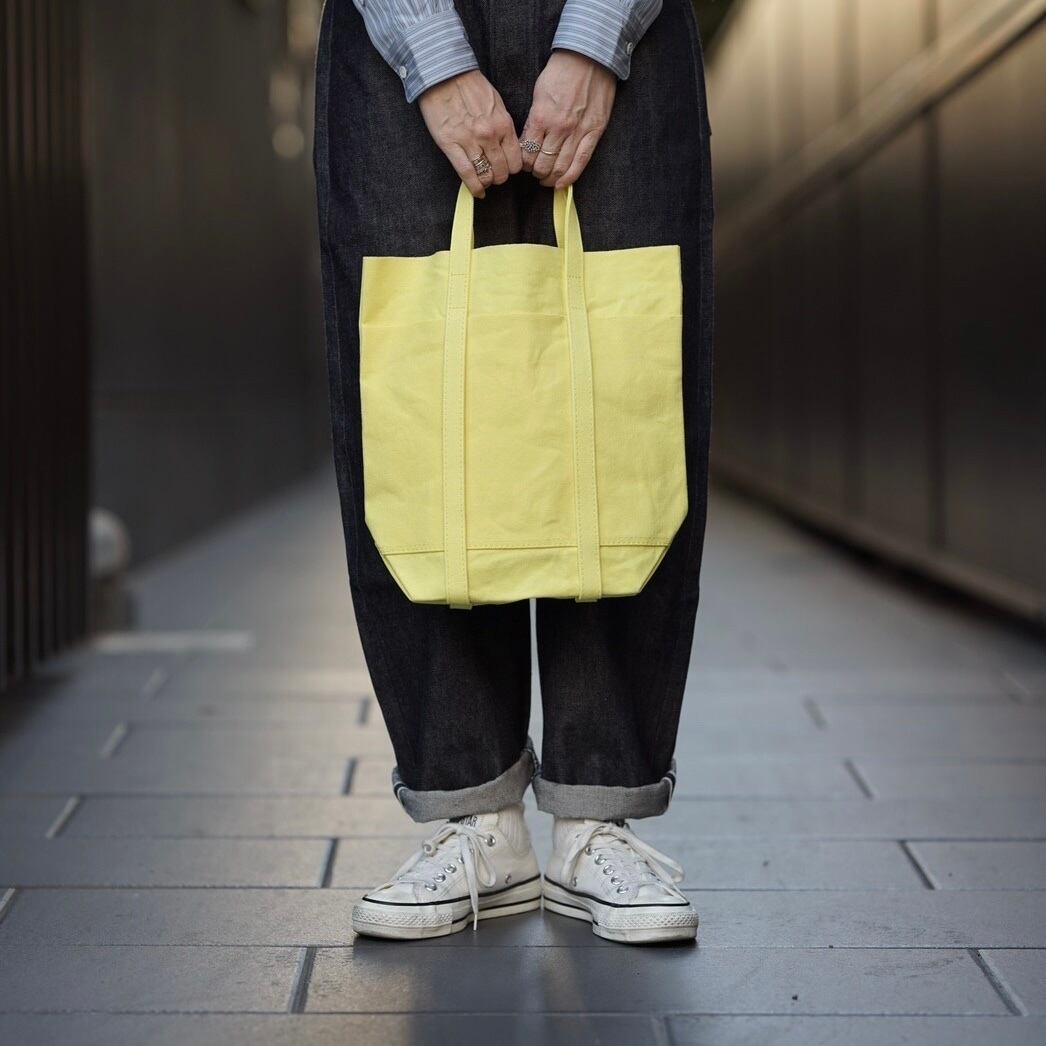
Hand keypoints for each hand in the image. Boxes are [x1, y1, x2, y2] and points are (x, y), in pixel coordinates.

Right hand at [417, 69, 522, 197]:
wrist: (444, 74)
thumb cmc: (470, 86)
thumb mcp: (496, 103)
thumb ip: (503, 126)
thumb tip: (506, 146)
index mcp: (503, 124)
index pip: (515, 160)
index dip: (512, 168)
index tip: (508, 169)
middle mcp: (489, 135)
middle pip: (501, 171)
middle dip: (500, 177)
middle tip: (495, 176)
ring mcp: (469, 142)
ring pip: (485, 175)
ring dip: (487, 182)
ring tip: (484, 182)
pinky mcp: (450, 145)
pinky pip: (466, 174)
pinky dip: (473, 187)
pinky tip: (477, 191)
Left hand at [521, 50, 616, 187]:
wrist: (589, 58)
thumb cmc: (561, 72)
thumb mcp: (539, 93)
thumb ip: (535, 119)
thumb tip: (529, 141)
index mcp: (541, 117)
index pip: (527, 152)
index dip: (524, 163)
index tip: (524, 164)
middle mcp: (559, 128)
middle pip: (543, 163)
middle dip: (536, 172)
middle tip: (535, 173)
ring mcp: (578, 132)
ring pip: (560, 167)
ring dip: (551, 177)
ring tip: (547, 179)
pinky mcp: (594, 133)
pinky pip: (580, 162)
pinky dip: (569, 177)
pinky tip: (561, 184)